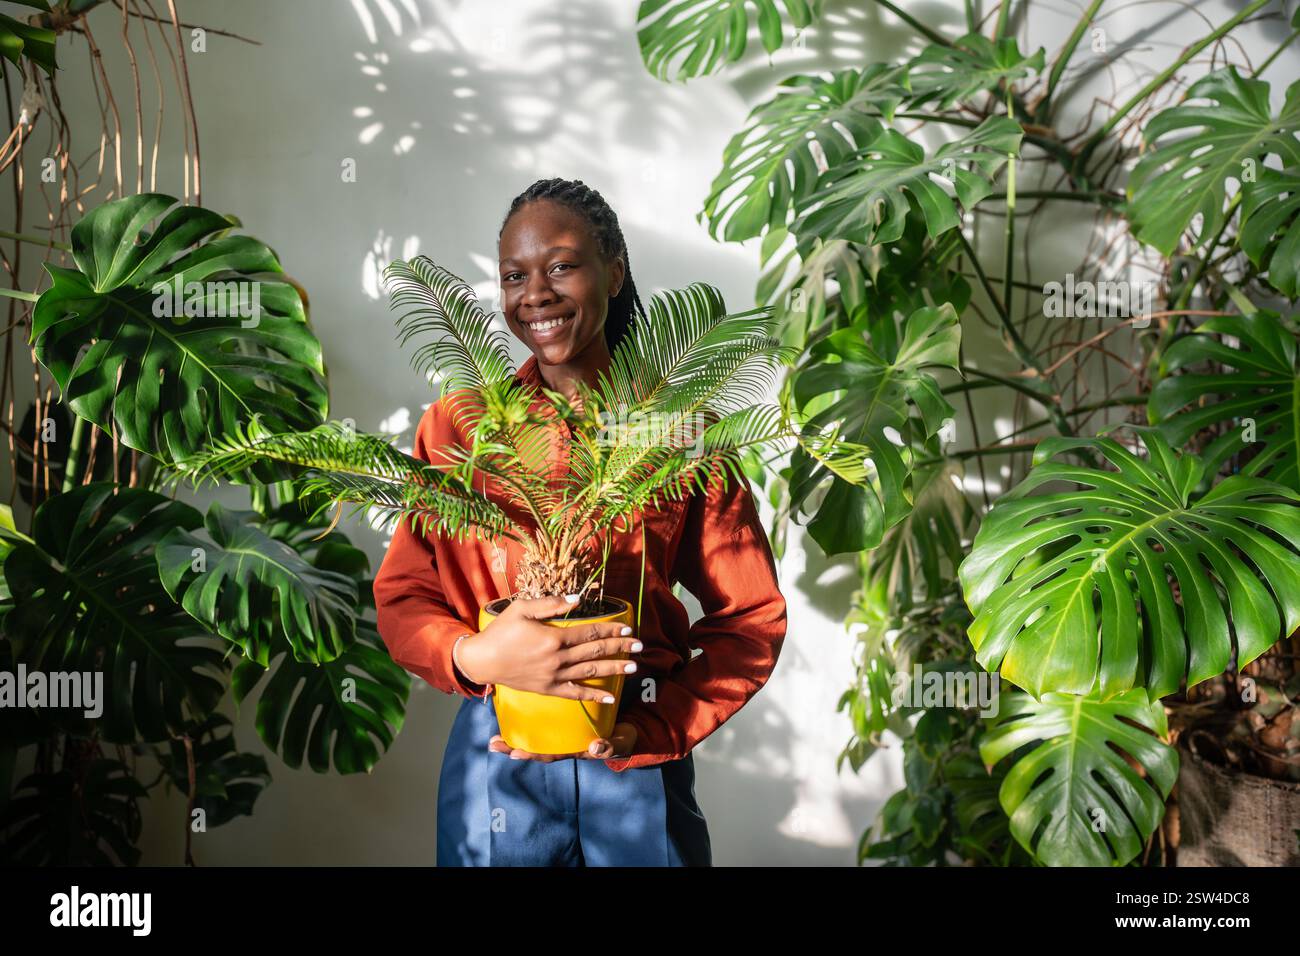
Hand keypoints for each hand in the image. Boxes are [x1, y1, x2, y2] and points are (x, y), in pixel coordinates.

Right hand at [458, 595, 640, 701]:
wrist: (482, 660)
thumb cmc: (500, 631)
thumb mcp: (522, 608)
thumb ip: (550, 604)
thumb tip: (578, 599)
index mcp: (553, 637)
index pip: (590, 632)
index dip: (611, 629)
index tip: (628, 628)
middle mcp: (557, 659)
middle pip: (596, 652)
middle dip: (620, 647)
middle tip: (640, 645)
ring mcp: (554, 677)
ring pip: (591, 673)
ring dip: (614, 669)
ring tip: (633, 667)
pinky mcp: (548, 689)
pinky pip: (575, 694)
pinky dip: (593, 696)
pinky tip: (610, 696)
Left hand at [489, 721, 637, 762]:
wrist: (629, 731)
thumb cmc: (621, 739)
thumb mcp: (618, 744)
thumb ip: (608, 747)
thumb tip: (595, 748)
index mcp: (574, 750)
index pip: (549, 754)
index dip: (532, 753)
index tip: (514, 753)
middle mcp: (564, 744)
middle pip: (536, 747)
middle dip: (514, 747)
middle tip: (493, 744)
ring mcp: (564, 734)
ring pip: (536, 736)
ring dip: (516, 736)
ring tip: (495, 736)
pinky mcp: (566, 721)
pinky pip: (545, 724)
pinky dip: (529, 721)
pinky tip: (514, 711)